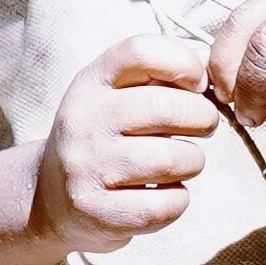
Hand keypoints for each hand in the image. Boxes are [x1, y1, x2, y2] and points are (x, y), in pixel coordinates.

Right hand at [31, 33, 218, 252]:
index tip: (197, 82)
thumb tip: (215, 64)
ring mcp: (86, 168)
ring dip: (193, 161)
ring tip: (184, 161)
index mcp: (92, 81)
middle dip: (202, 117)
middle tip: (205, 124)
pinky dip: (178, 199)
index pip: (141, 51)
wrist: (50, 198)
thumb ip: (162, 73)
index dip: (183, 61)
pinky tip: (167, 192)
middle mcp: (83, 120)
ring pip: (171, 159)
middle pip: (164, 107)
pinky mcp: (98, 213)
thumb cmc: (104, 135)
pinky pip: (164, 206)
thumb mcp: (118, 93)